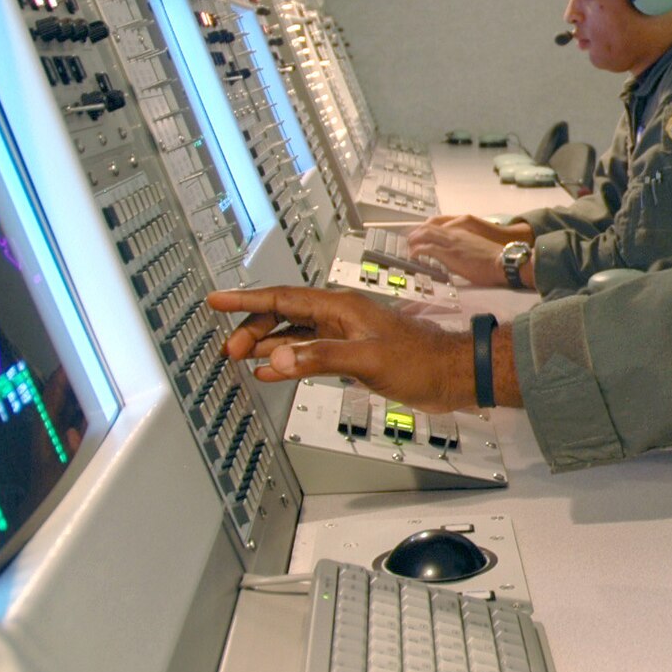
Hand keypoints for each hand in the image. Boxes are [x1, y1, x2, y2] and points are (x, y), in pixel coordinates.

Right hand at [208, 286, 471, 409]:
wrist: (453, 374)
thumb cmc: (423, 361)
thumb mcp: (368, 361)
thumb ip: (322, 358)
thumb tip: (279, 358)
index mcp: (341, 307)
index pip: (283, 297)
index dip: (247, 298)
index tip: (218, 300)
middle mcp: (339, 316)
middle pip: (283, 314)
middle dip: (252, 327)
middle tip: (228, 348)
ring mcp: (344, 334)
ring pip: (293, 333)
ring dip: (266, 343)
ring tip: (240, 356)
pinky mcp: (351, 354)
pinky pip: (308, 351)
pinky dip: (286, 359)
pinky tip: (272, 369)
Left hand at [407, 224, 512, 287]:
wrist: (502, 262)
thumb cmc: (493, 259)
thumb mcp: (477, 248)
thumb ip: (465, 248)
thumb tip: (459, 256)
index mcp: (462, 232)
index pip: (440, 226)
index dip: (427, 229)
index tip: (421, 235)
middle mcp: (455, 233)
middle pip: (430, 227)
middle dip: (417, 232)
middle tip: (409, 239)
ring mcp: (451, 242)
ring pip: (426, 234)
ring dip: (414, 239)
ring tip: (408, 246)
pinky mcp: (449, 253)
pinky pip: (427, 248)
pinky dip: (417, 250)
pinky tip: (413, 255)